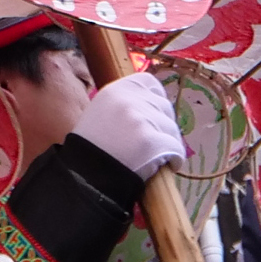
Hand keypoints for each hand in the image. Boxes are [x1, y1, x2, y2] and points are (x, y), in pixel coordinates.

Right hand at [70, 71, 186, 179]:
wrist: (84, 178)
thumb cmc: (90, 149)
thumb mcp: (100, 114)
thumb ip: (123, 105)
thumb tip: (152, 105)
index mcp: (114, 91)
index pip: (149, 83)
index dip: (156, 99)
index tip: (156, 113)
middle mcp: (128, 101)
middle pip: (164, 106)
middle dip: (163, 124)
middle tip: (156, 140)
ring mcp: (142, 120)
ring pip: (172, 128)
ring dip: (169, 142)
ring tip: (159, 156)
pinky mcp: (153, 142)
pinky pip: (176, 147)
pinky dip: (175, 159)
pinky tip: (168, 166)